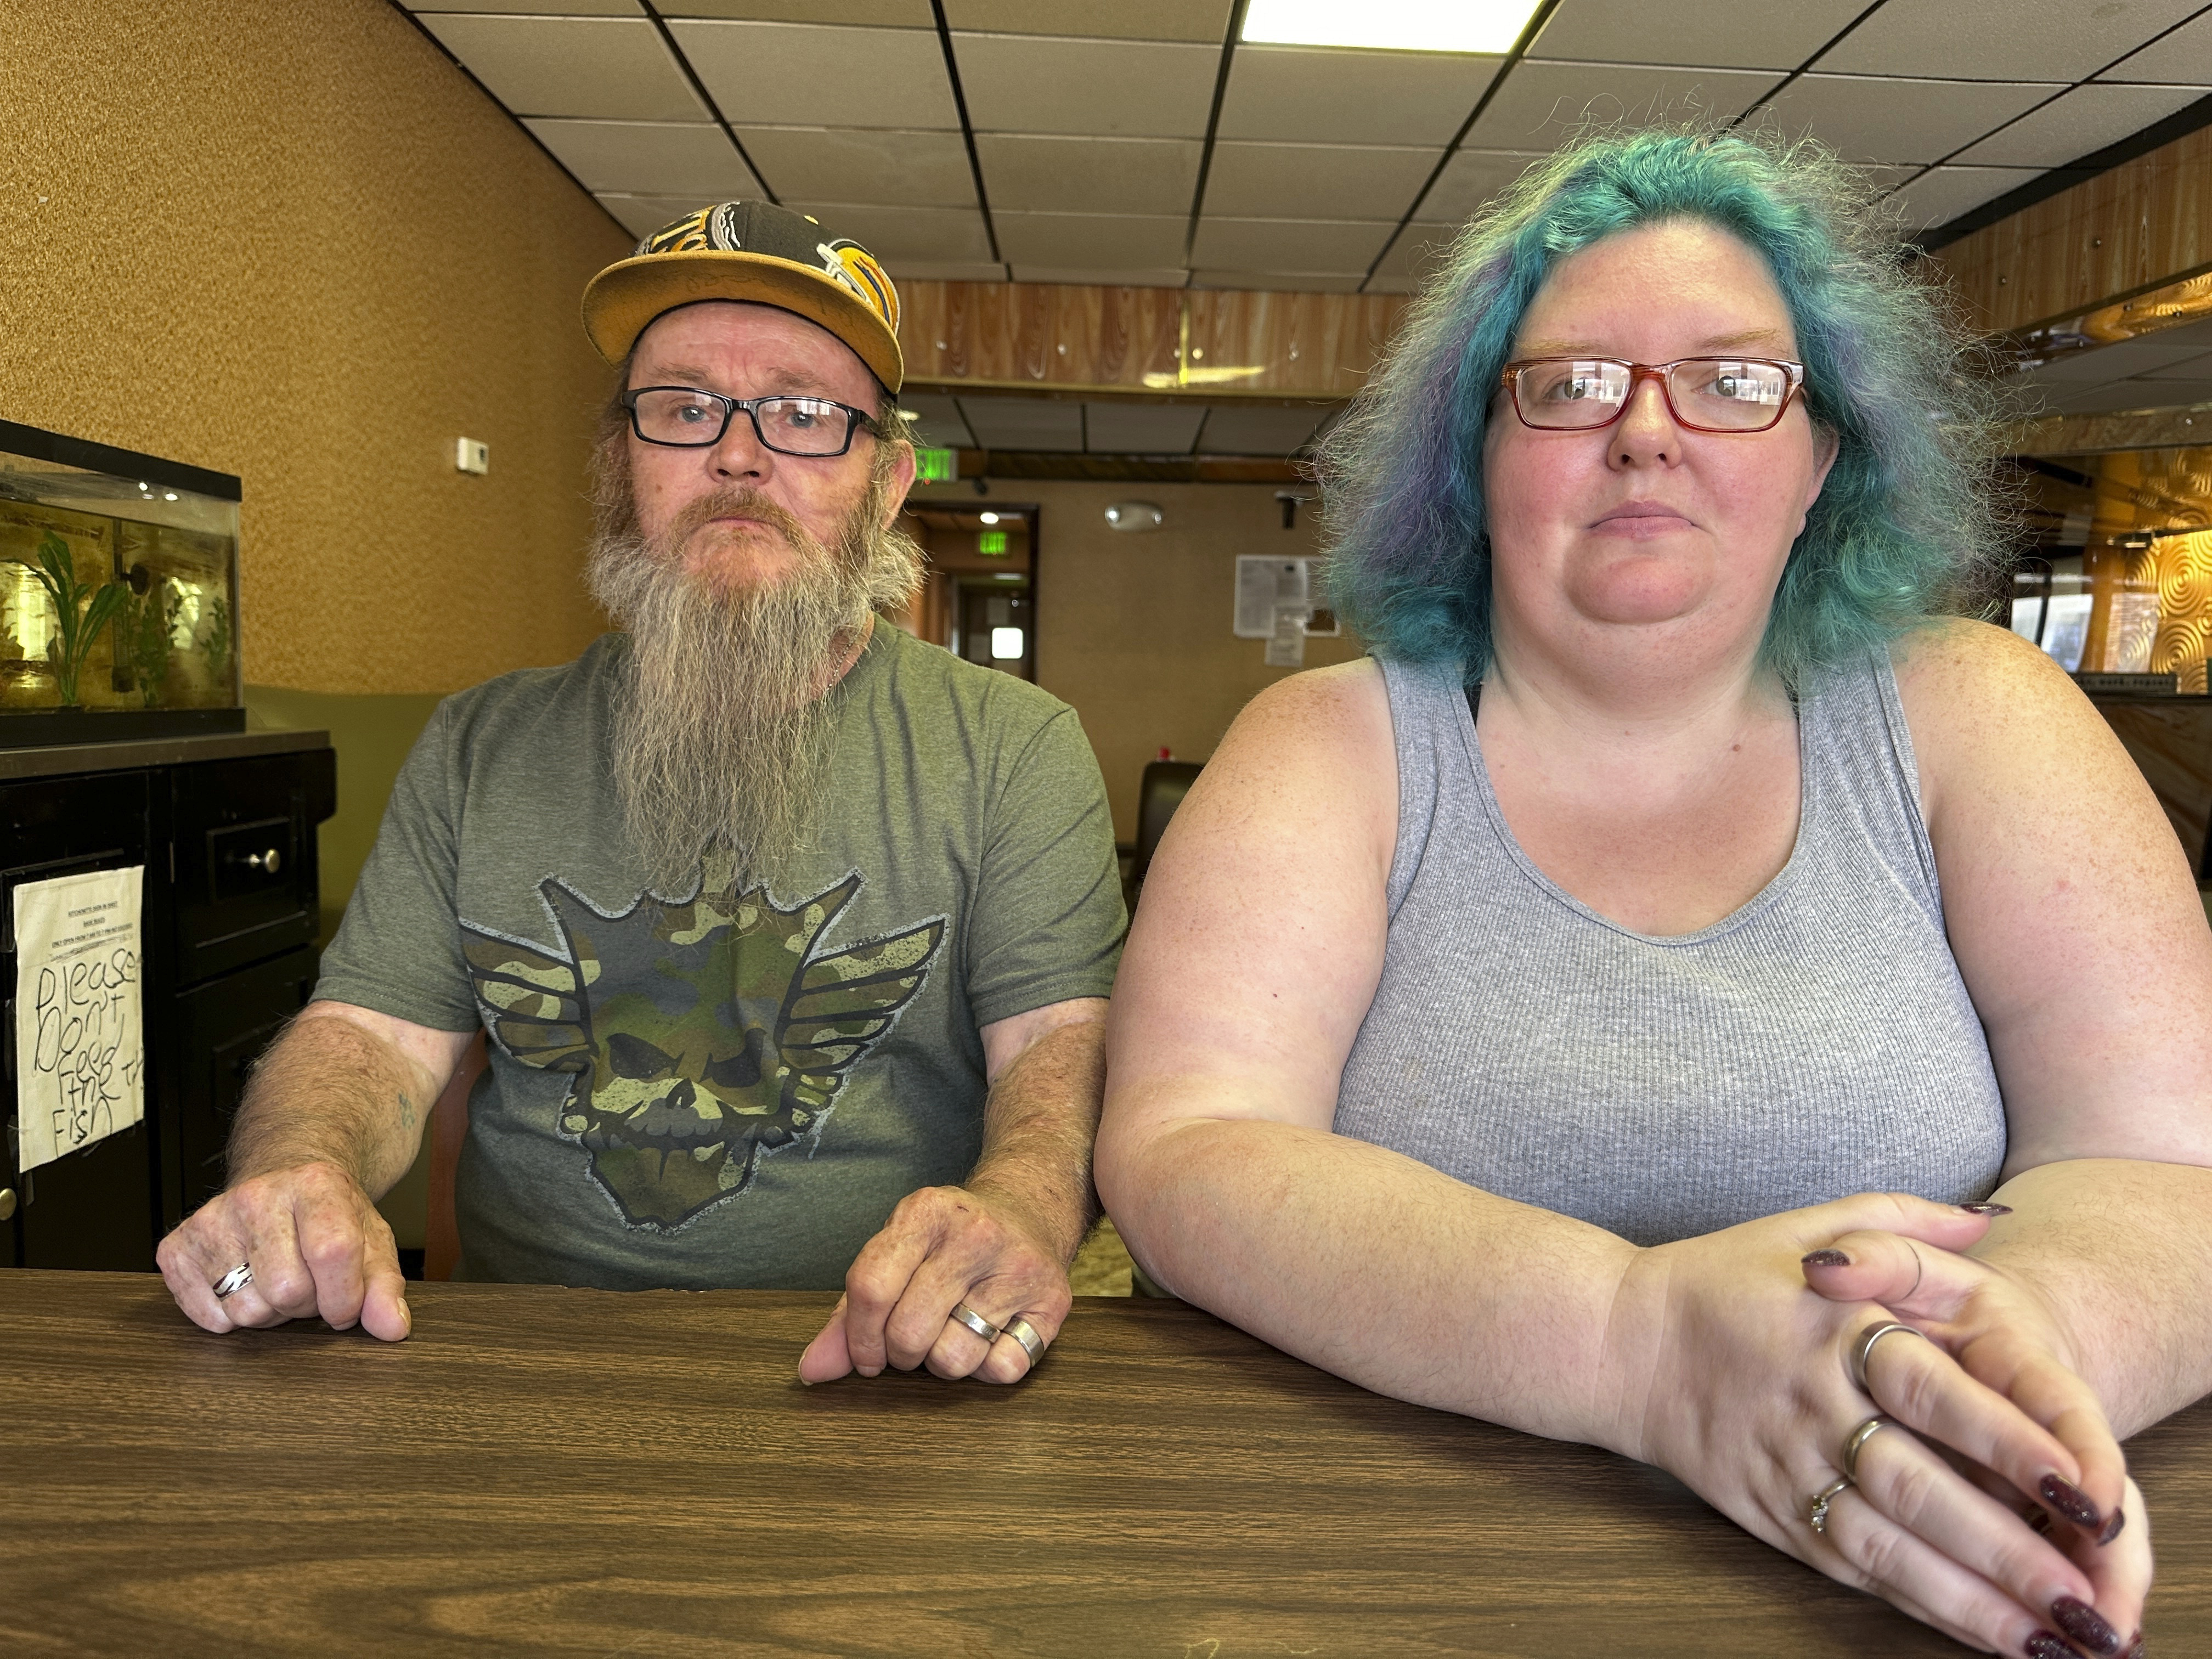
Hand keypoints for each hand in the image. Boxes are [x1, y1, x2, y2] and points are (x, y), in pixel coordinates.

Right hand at [155, 1160, 410, 1341]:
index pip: (331, 1252)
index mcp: (315, 1184)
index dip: (344, 1296)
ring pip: (245, 1309)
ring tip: (277, 1282)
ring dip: (269, 1313)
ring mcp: (211, 1219)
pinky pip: (205, 1315)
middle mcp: (257, 1195)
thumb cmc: (329, 1218)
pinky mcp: (176, 1247)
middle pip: (285, 1289)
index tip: (346, 1306)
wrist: (282, 1183)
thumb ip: (384, 1287)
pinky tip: (244, 1287)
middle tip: (308, 1286)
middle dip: (305, 1305)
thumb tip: (392, 1328)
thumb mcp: (370, 1243)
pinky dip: (228, 1318)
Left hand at [798, 1182, 1071, 1385]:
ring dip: (944, 1362)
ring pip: (952, 1358)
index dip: (858, 1338)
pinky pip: (1002, 1370)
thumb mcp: (895, 1256)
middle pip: (908, 1332)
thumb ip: (848, 1314)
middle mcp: (974, 1234)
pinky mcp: (1052, 1301)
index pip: (870, 1289)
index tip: (865, 1356)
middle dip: (900, 1355)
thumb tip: (812, 1372)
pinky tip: (992, 1335)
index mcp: (924, 1213)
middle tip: (911, 1342)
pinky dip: (988, 1367)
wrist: (1029, 1211)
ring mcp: (1018, 1266)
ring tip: (954, 1331)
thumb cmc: (947, 1245)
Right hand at [1603, 1192, 2137, 1658]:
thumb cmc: (1722, 1279)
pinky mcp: (1768, 1513)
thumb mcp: (1805, 1226)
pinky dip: (1914, 1603)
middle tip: (2079, 1590)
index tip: (2077, 1482)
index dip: (2004, 1439)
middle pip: (1914, 1486)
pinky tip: (1974, 1629)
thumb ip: (1900, 1218)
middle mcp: (1811, 1407)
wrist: (1618, 1341)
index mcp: (1830, 1332)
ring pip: (1884, 1544)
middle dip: (2002, 1544)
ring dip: (1967, 1596)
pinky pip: (1848, 1566)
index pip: (1930, 1392)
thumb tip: (1986, 1220)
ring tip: (2044, 1636)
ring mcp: (1786, 1467)